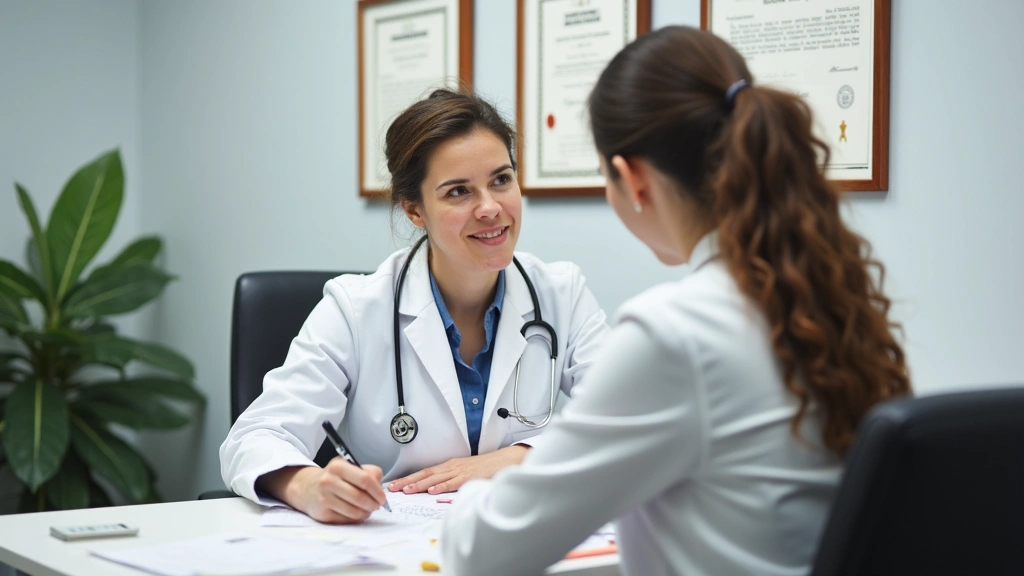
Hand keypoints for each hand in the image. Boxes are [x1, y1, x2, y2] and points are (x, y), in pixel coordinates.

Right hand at [258, 459, 387, 523]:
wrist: (308, 488)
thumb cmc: (335, 478)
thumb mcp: (350, 467)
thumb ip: (369, 472)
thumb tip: (380, 488)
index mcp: (338, 466)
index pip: (365, 479)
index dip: (378, 490)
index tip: (383, 497)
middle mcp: (329, 481)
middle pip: (360, 497)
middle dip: (374, 504)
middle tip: (378, 505)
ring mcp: (324, 498)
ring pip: (355, 511)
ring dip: (366, 512)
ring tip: (368, 509)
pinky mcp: (323, 513)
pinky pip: (347, 519)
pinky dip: (356, 518)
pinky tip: (355, 512)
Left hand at [388, 445, 529, 494]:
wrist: (504, 460)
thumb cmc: (486, 468)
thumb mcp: (465, 472)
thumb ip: (451, 481)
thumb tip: (436, 492)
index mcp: (449, 466)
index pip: (425, 472)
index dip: (409, 478)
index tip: (396, 485)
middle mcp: (451, 467)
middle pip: (425, 474)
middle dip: (407, 481)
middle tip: (392, 488)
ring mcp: (459, 472)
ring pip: (436, 478)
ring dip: (420, 484)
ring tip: (406, 490)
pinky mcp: (469, 477)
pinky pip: (453, 482)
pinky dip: (442, 487)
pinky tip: (432, 491)